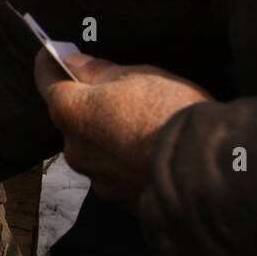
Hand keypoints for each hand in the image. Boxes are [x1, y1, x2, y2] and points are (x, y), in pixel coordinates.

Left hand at [35, 51, 212, 207]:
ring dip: (109, 138)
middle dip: (90, 106)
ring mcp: (96, 178)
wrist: (209, 173)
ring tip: (146, 128)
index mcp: (71, 111)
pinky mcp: (120, 201)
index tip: (53, 54)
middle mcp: (74, 148)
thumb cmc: (174, 114)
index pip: (47, 80)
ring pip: (95, 149)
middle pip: (73, 119)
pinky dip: (127, 162)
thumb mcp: (141, 75)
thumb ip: (100, 71)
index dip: (51, 64)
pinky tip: (152, 153)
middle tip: (119, 94)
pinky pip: (117, 174)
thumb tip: (76, 65)